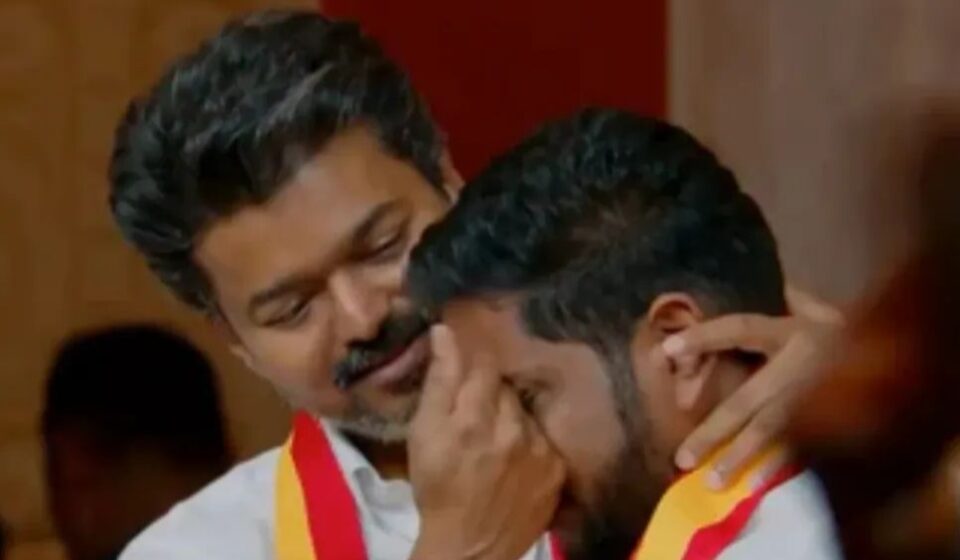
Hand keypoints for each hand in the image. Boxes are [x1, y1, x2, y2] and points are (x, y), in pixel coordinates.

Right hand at [408, 325, 563, 559]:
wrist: (470, 547)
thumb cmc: (438, 488)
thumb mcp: (423, 434)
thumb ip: (438, 381)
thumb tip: (445, 332)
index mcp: (474, 418)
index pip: (484, 364)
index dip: (472, 363)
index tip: (465, 369)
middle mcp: (513, 428)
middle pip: (505, 387)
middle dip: (489, 391)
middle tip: (473, 411)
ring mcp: (540, 450)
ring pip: (525, 411)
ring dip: (510, 416)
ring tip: (493, 438)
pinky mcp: (557, 469)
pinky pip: (544, 437)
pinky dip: (529, 440)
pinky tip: (514, 457)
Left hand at [665, 286, 843, 488]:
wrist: (904, 343)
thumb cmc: (844, 328)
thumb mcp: (814, 311)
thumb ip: (782, 307)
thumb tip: (754, 302)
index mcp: (791, 331)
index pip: (739, 329)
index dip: (703, 337)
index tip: (665, 350)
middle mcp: (802, 364)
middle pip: (748, 400)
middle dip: (713, 430)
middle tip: (681, 457)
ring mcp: (819, 394)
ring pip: (772, 430)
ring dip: (739, 457)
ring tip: (709, 480)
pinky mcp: (838, 417)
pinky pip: (804, 446)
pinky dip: (779, 464)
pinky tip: (755, 482)